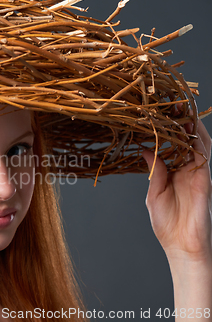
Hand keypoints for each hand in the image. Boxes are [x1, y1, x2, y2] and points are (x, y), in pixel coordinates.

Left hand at [142, 119, 211, 262]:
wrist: (182, 247)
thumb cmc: (168, 224)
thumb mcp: (154, 193)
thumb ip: (154, 171)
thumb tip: (146, 149)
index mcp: (174, 172)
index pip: (172, 145)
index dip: (167, 129)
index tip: (156, 114)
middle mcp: (188, 170)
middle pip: (187, 139)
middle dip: (181, 121)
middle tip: (169, 103)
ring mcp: (198, 173)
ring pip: (199, 142)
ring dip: (191, 125)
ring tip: (181, 108)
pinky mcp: (204, 180)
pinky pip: (203, 156)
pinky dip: (198, 140)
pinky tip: (190, 127)